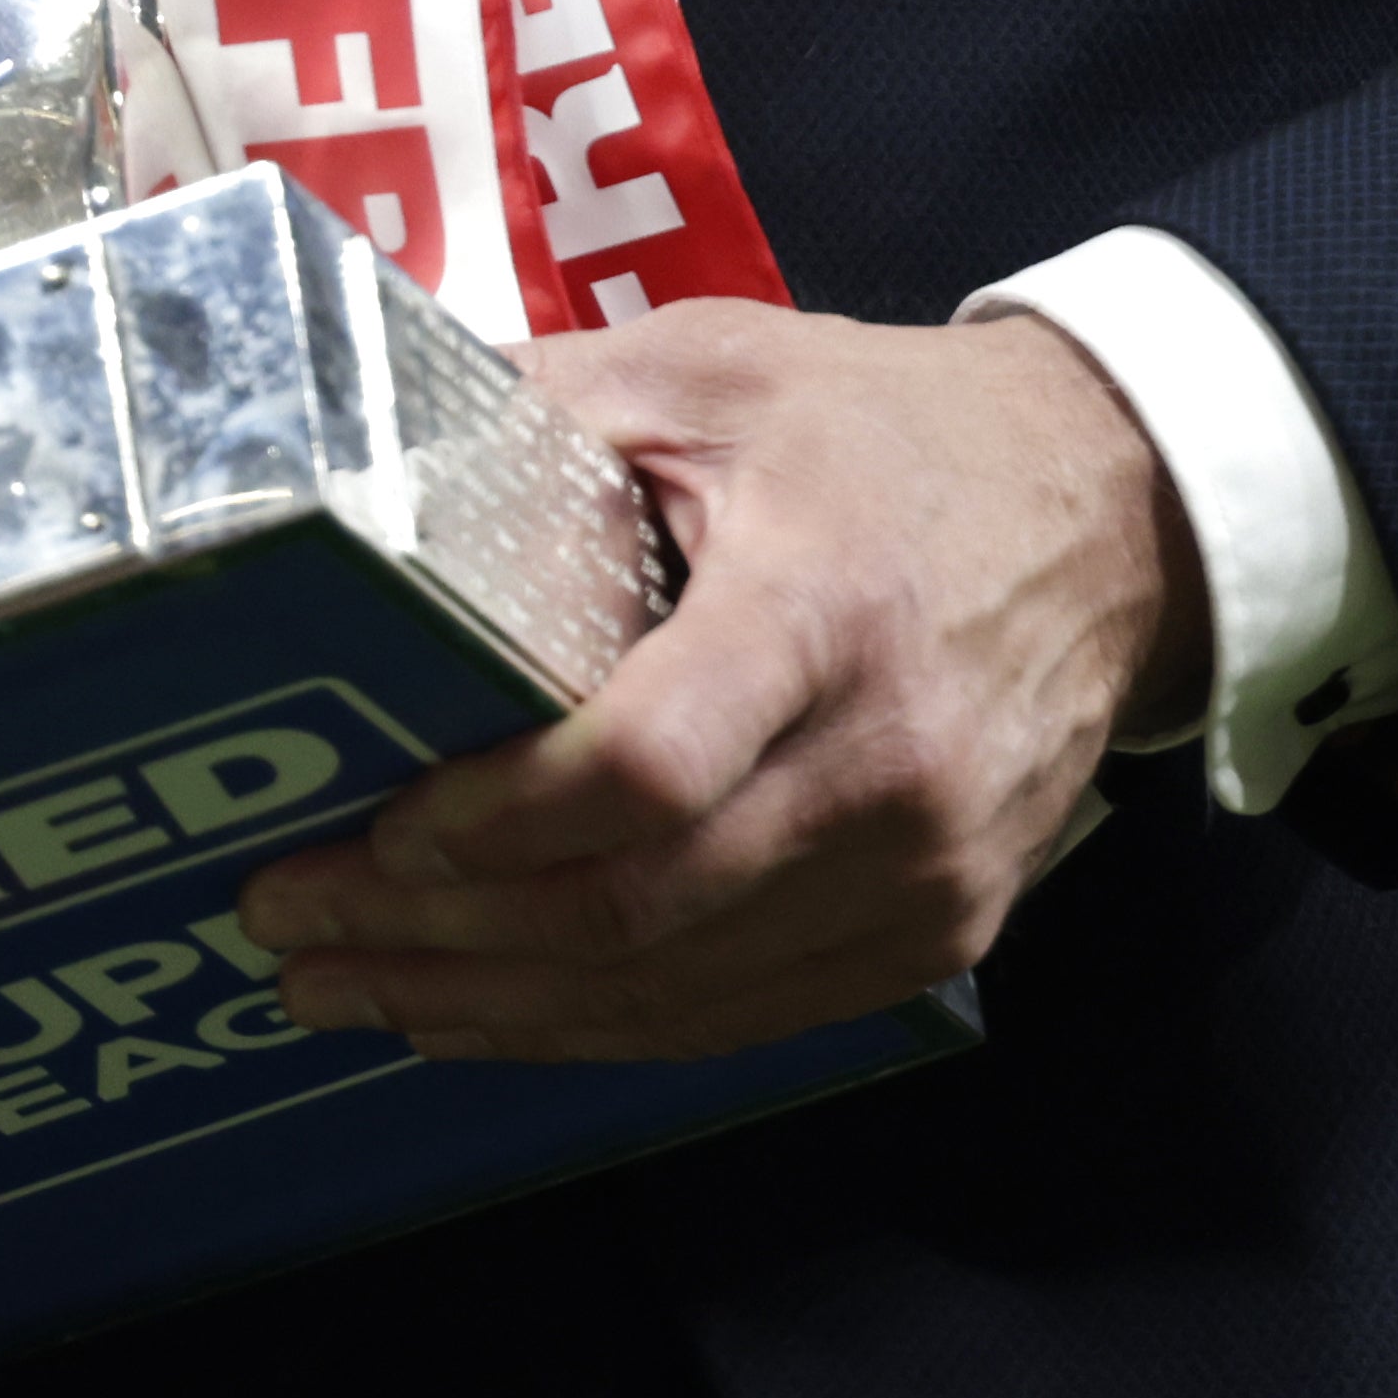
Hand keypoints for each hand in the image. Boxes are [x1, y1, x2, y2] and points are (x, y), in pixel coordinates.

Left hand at [234, 303, 1194, 1063]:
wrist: (1111, 516)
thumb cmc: (885, 431)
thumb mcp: (716, 367)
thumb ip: (535, 407)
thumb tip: (340, 454)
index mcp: (826, 606)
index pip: (649, 768)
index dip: (498, 823)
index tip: (375, 827)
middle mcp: (890, 765)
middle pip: (635, 908)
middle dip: (435, 934)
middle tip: (287, 924)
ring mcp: (925, 873)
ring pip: (673, 993)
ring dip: (489, 1007)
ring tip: (346, 985)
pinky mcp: (938, 934)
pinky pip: (739, 1017)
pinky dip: (598, 1030)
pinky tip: (488, 1011)